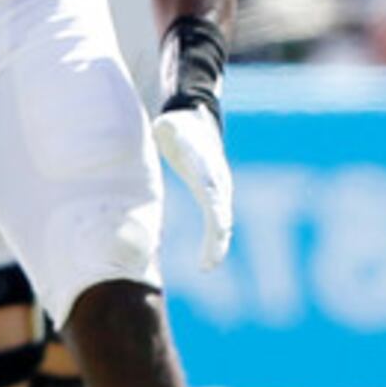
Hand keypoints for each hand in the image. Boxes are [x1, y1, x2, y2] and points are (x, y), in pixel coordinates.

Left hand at [150, 102, 233, 268]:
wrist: (194, 120)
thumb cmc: (179, 124)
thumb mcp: (170, 125)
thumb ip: (170, 127)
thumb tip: (163, 123)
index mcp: (207, 169)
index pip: (214, 199)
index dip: (214, 220)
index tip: (212, 238)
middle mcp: (219, 182)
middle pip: (222, 217)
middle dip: (216, 241)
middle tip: (207, 265)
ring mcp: (219, 190)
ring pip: (222, 223)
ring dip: (216, 246)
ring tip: (207, 266)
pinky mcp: (213, 196)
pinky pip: (217, 222)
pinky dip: (214, 241)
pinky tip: (208, 260)